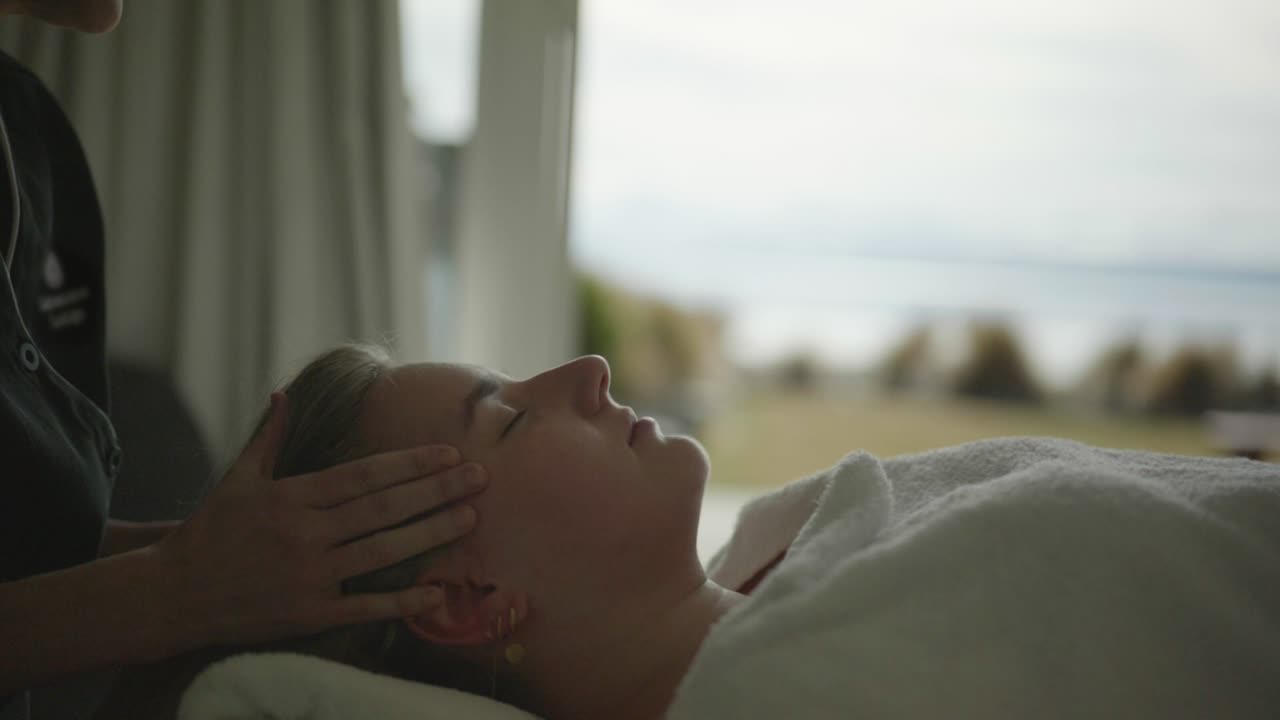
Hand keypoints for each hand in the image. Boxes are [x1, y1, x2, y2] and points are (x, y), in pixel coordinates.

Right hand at [153, 392, 484, 648]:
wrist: (173, 594)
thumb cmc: (212, 531)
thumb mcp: (238, 478)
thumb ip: (269, 436)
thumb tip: (283, 393)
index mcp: (292, 497)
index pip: (363, 476)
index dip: (409, 464)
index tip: (449, 454)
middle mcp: (304, 534)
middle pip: (383, 509)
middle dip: (435, 492)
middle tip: (480, 478)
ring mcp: (309, 576)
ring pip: (382, 552)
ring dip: (430, 535)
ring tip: (469, 519)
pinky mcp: (309, 613)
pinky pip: (364, 605)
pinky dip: (401, 600)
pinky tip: (437, 591)